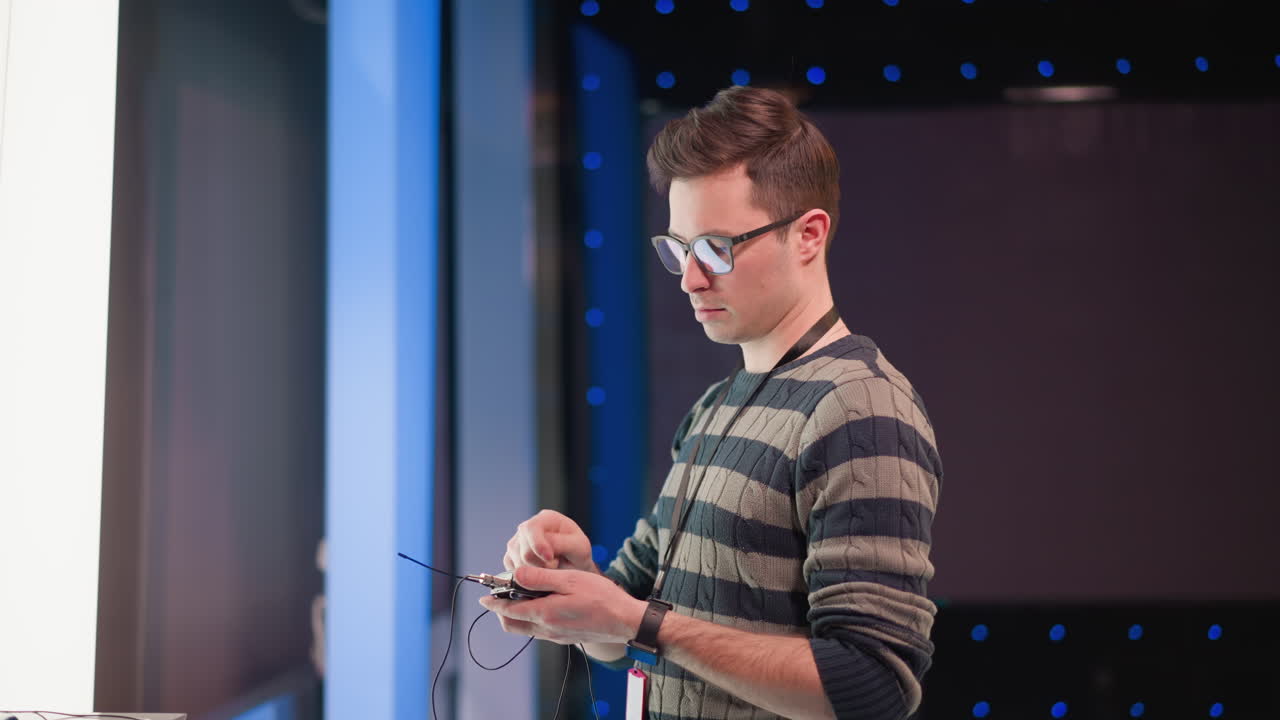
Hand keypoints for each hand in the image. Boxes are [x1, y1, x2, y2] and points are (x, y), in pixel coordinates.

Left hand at [479, 566, 645, 645]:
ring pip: (524, 629)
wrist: (625, 621)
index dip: (493, 603)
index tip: (483, 596)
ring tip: (520, 596)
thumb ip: (540, 578)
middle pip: (511, 624)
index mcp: (545, 613)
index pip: (508, 610)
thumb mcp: (570, 579)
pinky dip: (530, 618)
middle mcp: (546, 629)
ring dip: (516, 614)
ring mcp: (555, 636)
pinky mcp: (564, 638)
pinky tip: (541, 603)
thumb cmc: (601, 597)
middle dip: (500, 611)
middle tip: (500, 595)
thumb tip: (515, 574)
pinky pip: (538, 630)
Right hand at [503, 509, 594, 572]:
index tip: (550, 559)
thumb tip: (542, 551)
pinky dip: (527, 576)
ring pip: (517, 563)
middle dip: (540, 563)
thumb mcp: (579, 547)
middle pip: (523, 549)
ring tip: (550, 568)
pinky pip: (513, 571)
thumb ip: (560, 545)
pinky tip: (540, 572)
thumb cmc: (578, 554)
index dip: (539, 545)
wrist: (574, 567)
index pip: (532, 528)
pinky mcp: (511, 557)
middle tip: (556, 565)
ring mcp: (517, 542)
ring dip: (535, 572)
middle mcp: (528, 527)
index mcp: (546, 518)